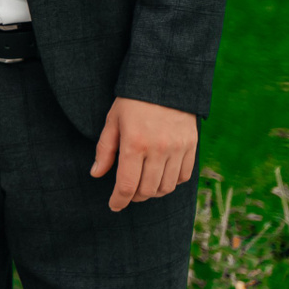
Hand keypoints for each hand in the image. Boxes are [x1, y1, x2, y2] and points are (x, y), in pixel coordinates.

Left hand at [90, 97, 197, 211]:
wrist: (165, 82)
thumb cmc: (132, 101)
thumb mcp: (112, 121)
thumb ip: (105, 150)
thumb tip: (96, 174)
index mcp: (134, 144)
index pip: (127, 185)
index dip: (119, 200)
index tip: (114, 206)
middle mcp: (158, 149)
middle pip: (147, 191)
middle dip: (134, 197)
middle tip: (127, 194)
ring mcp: (177, 149)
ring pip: (166, 187)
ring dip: (153, 192)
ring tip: (143, 186)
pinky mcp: (191, 147)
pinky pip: (184, 177)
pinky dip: (172, 182)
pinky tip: (161, 176)